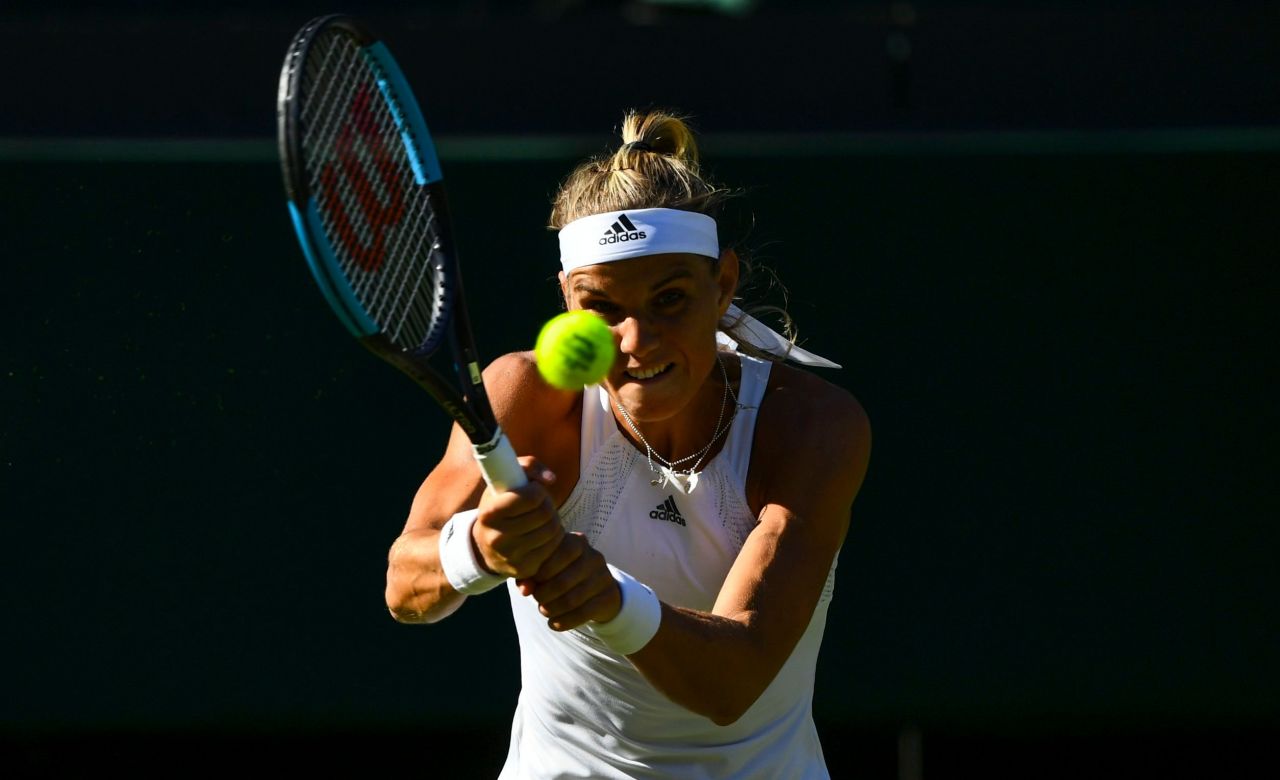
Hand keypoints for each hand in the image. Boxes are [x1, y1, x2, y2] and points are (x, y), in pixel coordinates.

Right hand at [471, 458, 563, 579]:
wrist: (485, 546)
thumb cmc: (500, 505)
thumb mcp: (505, 480)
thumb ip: (529, 466)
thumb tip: (551, 479)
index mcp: (489, 513)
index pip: (530, 497)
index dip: (537, 490)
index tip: (533, 490)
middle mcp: (497, 537)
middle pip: (545, 514)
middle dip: (547, 505)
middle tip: (540, 505)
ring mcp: (510, 556)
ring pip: (553, 531)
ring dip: (553, 521)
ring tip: (542, 519)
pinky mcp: (523, 569)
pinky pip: (553, 549)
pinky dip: (554, 539)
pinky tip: (542, 535)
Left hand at [517, 532, 620, 631]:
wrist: (596, 589)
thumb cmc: (562, 574)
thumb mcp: (545, 570)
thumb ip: (529, 576)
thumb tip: (524, 590)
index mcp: (576, 542)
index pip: (554, 554)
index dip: (539, 572)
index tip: (532, 583)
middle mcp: (593, 556)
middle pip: (562, 581)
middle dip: (544, 594)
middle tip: (537, 600)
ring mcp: (603, 576)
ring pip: (572, 599)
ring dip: (553, 609)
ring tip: (544, 610)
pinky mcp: (609, 596)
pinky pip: (584, 613)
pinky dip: (565, 621)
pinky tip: (554, 624)